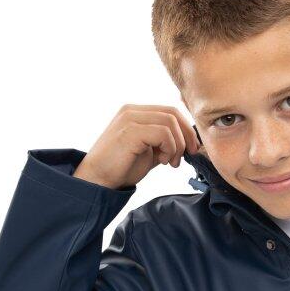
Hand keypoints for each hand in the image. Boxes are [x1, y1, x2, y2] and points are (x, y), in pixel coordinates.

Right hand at [73, 104, 199, 189]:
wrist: (98, 179)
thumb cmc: (121, 168)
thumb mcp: (149, 152)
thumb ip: (164, 143)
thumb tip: (188, 143)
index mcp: (136, 113)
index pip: (170, 111)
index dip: (186, 129)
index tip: (192, 149)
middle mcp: (132, 111)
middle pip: (173, 113)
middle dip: (187, 136)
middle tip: (188, 155)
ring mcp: (130, 118)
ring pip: (170, 122)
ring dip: (177, 145)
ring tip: (170, 162)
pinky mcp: (130, 130)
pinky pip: (162, 133)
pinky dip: (169, 148)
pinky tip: (161, 161)